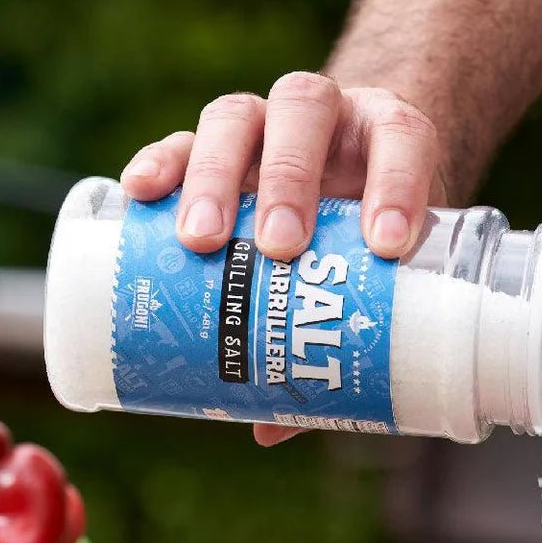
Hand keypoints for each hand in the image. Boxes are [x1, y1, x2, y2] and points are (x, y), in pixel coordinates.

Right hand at [120, 72, 446, 446]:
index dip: (398, 185)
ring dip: (215, 174)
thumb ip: (334, 338)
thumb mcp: (378, 269)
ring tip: (199, 239)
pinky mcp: (217, 142)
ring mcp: (267, 122)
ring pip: (237, 118)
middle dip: (291, 182)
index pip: (402, 140)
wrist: (346, 167)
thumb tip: (276, 427)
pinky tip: (139, 193)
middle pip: (303, 115)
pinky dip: (160, 161)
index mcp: (389, 136)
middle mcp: (328, 116)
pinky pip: (180, 137)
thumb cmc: (368, 229)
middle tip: (277, 249)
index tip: (388, 247)